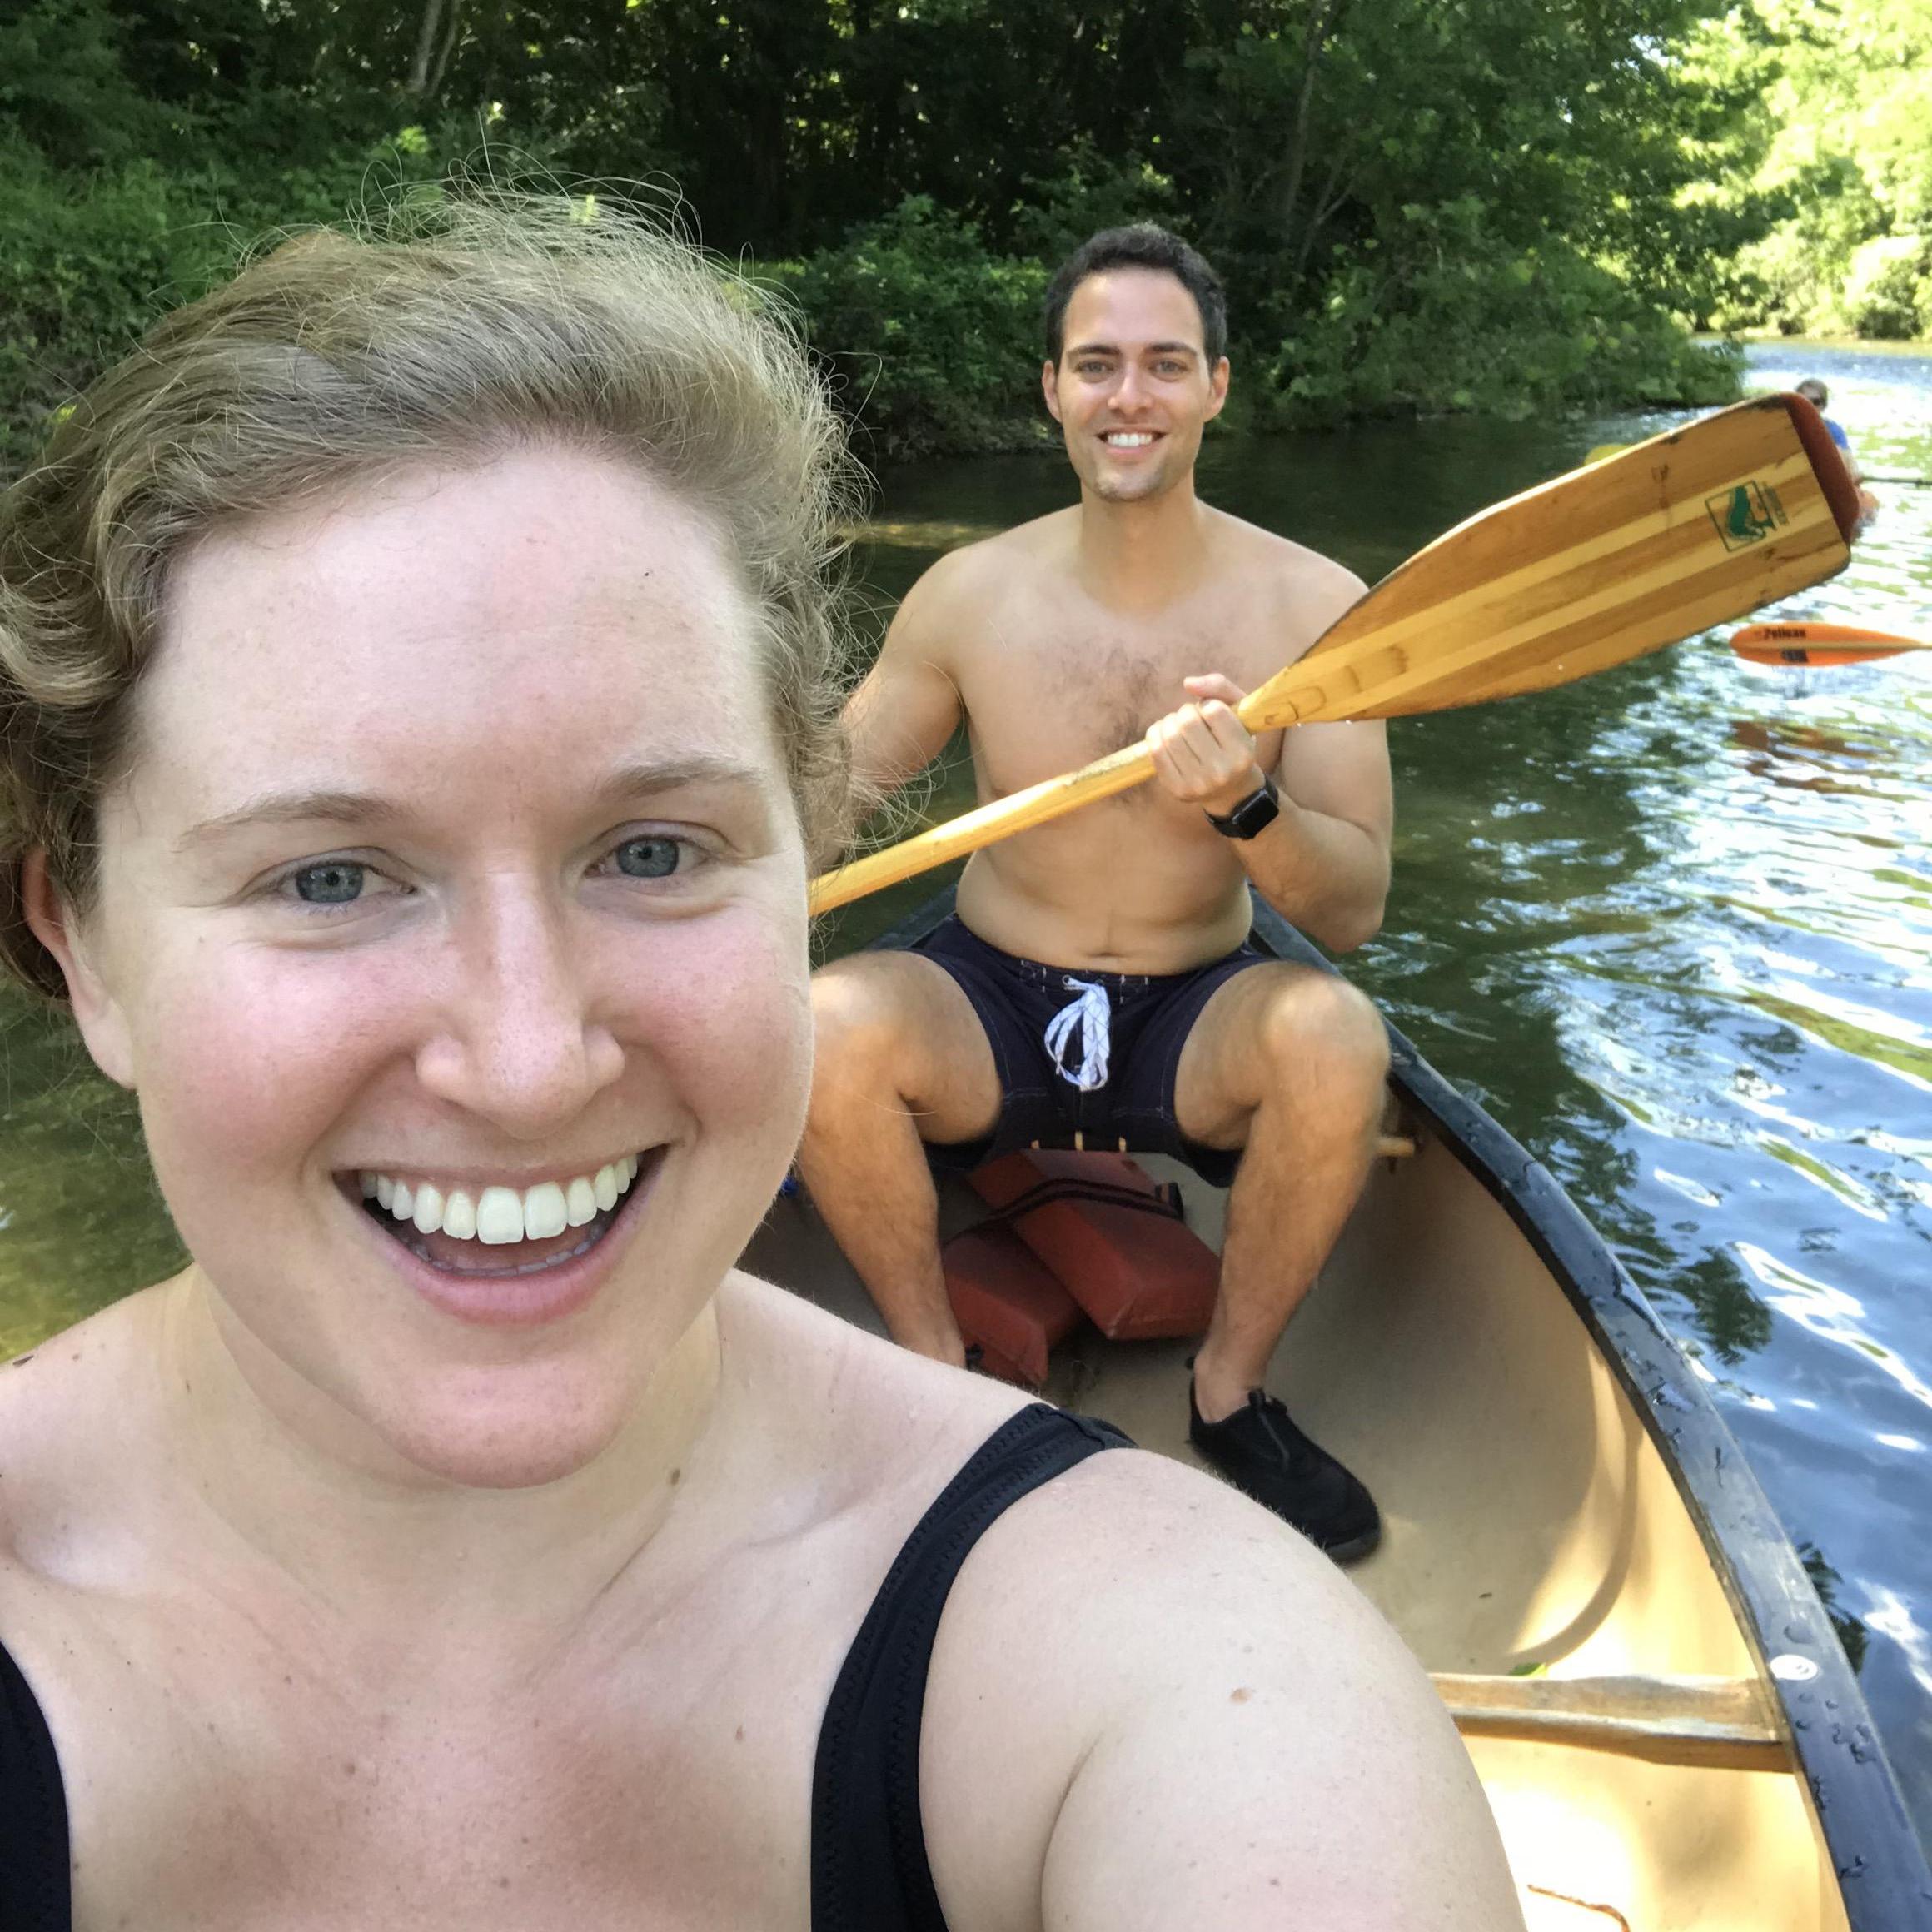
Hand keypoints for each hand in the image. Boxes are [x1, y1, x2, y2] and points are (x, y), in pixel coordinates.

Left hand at [1145, 674, 1266, 817]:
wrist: (1230, 789)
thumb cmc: (1234, 742)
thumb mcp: (1239, 712)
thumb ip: (1220, 687)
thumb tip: (1188, 683)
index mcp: (1243, 752)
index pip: (1214, 710)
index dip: (1207, 704)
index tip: (1209, 711)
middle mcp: (1222, 771)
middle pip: (1188, 722)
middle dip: (1185, 711)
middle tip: (1190, 717)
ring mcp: (1198, 783)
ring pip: (1169, 735)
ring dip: (1169, 722)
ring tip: (1177, 725)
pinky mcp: (1177, 790)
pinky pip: (1155, 752)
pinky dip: (1155, 735)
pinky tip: (1163, 734)